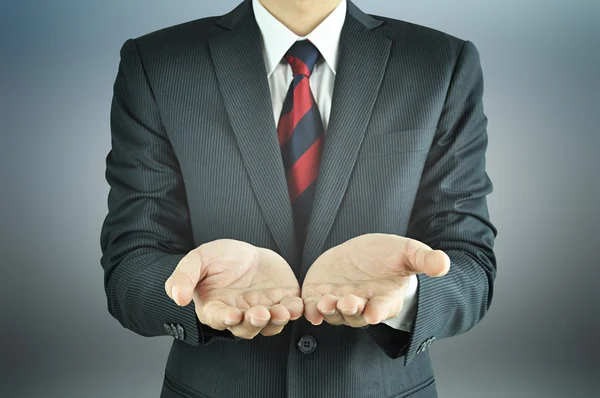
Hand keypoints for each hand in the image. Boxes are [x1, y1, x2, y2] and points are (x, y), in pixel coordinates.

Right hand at [165, 239, 302, 338]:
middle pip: (247, 328)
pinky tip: (297, 306)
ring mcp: (262, 311)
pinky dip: (294, 311)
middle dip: (254, 322)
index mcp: (216, 308)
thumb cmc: (218, 259)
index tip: (232, 315)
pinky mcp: (282, 302)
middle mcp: (240, 315)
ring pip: (270, 325)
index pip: (219, 318)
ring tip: (282, 311)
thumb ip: (183, 277)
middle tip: (259, 313)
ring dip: (277, 321)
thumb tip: (177, 298)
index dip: (225, 319)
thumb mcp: (197, 259)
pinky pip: (290, 311)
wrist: (246, 253)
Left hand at [302, 233, 449, 326]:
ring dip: (330, 311)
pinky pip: (315, 308)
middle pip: (355, 314)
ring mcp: (340, 302)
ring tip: (326, 302)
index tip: (373, 313)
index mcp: (385, 298)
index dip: (377, 311)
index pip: (382, 308)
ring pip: (334, 314)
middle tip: (346, 302)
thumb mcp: (409, 253)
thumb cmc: (390, 256)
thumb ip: (424, 260)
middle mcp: (362, 305)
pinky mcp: (321, 295)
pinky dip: (312, 311)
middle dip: (351, 309)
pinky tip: (309, 310)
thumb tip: (445, 264)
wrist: (365, 253)